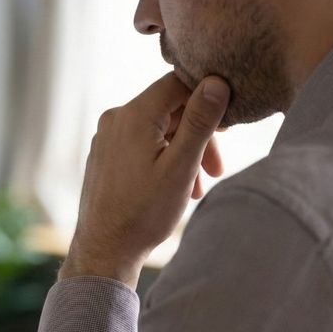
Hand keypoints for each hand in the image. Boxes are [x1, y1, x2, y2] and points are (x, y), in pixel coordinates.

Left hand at [59, 73, 230, 289]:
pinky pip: (142, 144)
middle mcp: (115, 119)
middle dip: (199, 134)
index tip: (229, 126)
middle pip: (169, 109)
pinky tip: (178, 187)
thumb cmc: (143, 212)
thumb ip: (200, 121)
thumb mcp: (181, 166)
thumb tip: (216, 82)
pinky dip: (164, 159)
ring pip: (158, 130)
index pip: (178, 83)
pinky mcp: (106, 155)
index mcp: (133, 115)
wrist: (104, 249)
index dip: (208, 98)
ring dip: (184, 152)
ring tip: (199, 187)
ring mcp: (107, 137)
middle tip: (218, 169)